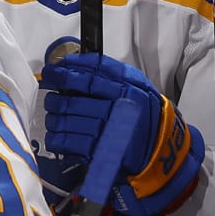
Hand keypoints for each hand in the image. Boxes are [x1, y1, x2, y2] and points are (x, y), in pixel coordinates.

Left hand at [43, 52, 201, 215]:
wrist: (163, 149)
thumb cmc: (145, 114)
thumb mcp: (136, 84)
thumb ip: (109, 72)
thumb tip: (74, 61)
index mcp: (126, 89)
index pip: (88, 77)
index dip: (64, 73)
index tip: (51, 72)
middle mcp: (118, 109)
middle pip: (73, 102)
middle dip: (55, 101)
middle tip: (52, 100)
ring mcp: (110, 133)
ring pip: (69, 123)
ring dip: (54, 120)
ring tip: (54, 119)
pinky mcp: (103, 154)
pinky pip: (71, 145)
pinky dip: (58, 140)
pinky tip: (56, 137)